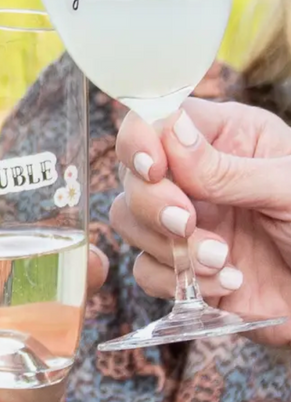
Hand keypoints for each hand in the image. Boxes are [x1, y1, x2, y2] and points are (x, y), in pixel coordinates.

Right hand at [111, 98, 290, 345]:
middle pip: (132, 176)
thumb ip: (227, 168)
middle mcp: (195, 176)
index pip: (156, 119)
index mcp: (224, 137)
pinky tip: (224, 282)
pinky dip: (175, 280)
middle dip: (153, 203)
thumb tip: (170, 132)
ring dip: (167, 246)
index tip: (153, 168)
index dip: (140, 140)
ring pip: (128, 220)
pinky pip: (145, 270)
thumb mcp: (290, 189)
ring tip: (221, 260)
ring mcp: (184, 222)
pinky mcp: (179, 267)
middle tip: (188, 224)